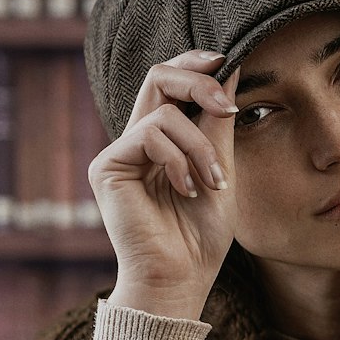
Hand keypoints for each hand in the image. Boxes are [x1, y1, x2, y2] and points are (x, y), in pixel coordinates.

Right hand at [87, 51, 239, 319]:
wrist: (180, 279)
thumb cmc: (201, 237)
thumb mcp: (222, 170)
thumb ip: (219, 124)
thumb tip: (232, 68)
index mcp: (164, 141)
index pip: (172, 83)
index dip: (197, 64)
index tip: (229, 60)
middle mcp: (137, 141)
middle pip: (158, 75)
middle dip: (199, 81)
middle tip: (227, 105)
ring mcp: (120, 153)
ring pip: (162, 110)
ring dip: (200, 144)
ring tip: (214, 182)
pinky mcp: (107, 167)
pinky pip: (149, 134)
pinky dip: (179, 159)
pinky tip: (187, 189)